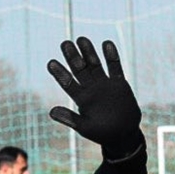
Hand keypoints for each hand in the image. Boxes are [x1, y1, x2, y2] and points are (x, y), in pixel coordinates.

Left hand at [47, 37, 140, 157]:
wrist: (123, 134)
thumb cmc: (102, 133)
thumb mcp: (84, 127)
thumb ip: (70, 118)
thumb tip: (51, 111)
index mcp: (81, 98)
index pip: (68, 82)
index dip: (59, 73)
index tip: (51, 63)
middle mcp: (91, 88)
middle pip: (80, 69)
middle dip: (72, 57)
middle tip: (65, 44)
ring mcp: (105, 84)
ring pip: (95, 64)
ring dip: (89, 52)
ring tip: (81, 39)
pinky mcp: (119, 83)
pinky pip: (115, 67)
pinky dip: (112, 56)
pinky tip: (106, 44)